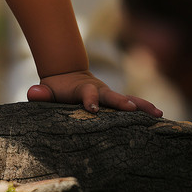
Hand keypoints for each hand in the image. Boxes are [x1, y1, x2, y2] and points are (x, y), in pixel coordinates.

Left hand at [27, 70, 162, 116]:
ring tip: (157, 113)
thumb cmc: (56, 89)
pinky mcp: (116, 100)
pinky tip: (160, 117)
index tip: (93, 108)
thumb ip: (40, 93)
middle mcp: (99, 90)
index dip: (90, 100)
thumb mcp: (46, 89)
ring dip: (141, 105)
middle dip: (120, 102)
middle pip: (111, 95)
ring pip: (126, 98)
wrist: (68, 75)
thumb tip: (32, 93)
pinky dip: (146, 108)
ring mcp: (109, 95)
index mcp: (82, 89)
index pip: (86, 94)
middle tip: (132, 108)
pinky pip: (133, 104)